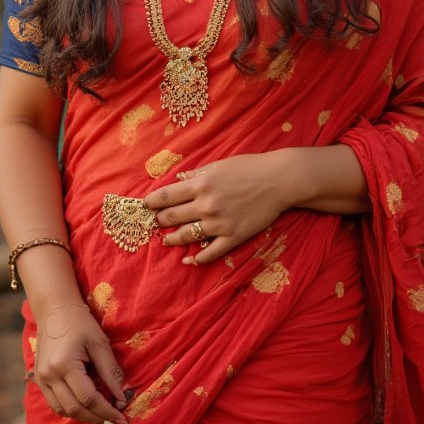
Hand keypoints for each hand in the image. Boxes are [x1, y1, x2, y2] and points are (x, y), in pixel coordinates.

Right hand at [33, 302, 129, 423]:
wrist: (54, 311)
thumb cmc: (81, 324)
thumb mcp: (100, 344)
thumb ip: (111, 372)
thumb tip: (122, 398)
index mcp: (64, 365)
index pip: (89, 398)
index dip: (108, 411)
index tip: (124, 419)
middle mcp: (49, 376)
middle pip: (75, 409)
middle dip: (98, 419)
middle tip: (116, 423)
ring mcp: (41, 379)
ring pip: (63, 411)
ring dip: (84, 418)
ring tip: (103, 417)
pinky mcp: (39, 380)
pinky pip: (55, 404)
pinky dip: (72, 410)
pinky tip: (87, 408)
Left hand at [145, 153, 289, 265]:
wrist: (279, 181)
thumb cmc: (250, 168)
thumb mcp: (219, 165)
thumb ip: (197, 174)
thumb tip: (179, 180)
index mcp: (200, 184)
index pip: (166, 196)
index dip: (151, 202)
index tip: (145, 206)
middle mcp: (205, 205)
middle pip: (171, 217)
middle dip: (159, 221)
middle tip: (154, 223)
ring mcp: (218, 223)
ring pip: (186, 236)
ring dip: (172, 239)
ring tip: (166, 241)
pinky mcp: (233, 237)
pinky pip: (210, 253)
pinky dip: (197, 258)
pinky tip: (189, 259)